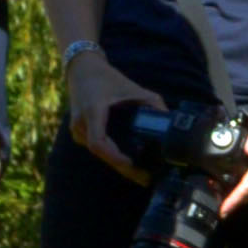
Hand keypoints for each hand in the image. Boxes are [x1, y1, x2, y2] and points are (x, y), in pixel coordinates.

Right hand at [62, 41, 149, 189]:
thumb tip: (170, 120)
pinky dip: (111, 155)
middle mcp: (81, 124)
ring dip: (117, 163)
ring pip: (98, 153)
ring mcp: (77, 129)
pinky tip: (127, 161)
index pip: (98, 143)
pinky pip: (95, 148)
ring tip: (139, 173)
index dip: (115, 157)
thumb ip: (152, 102)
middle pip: (101, 153)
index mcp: (92, 111)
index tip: (132, 164)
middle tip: (145, 178)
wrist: (82, 69)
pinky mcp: (78, 132)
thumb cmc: (107, 77)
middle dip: (123, 167)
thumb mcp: (131, 87)